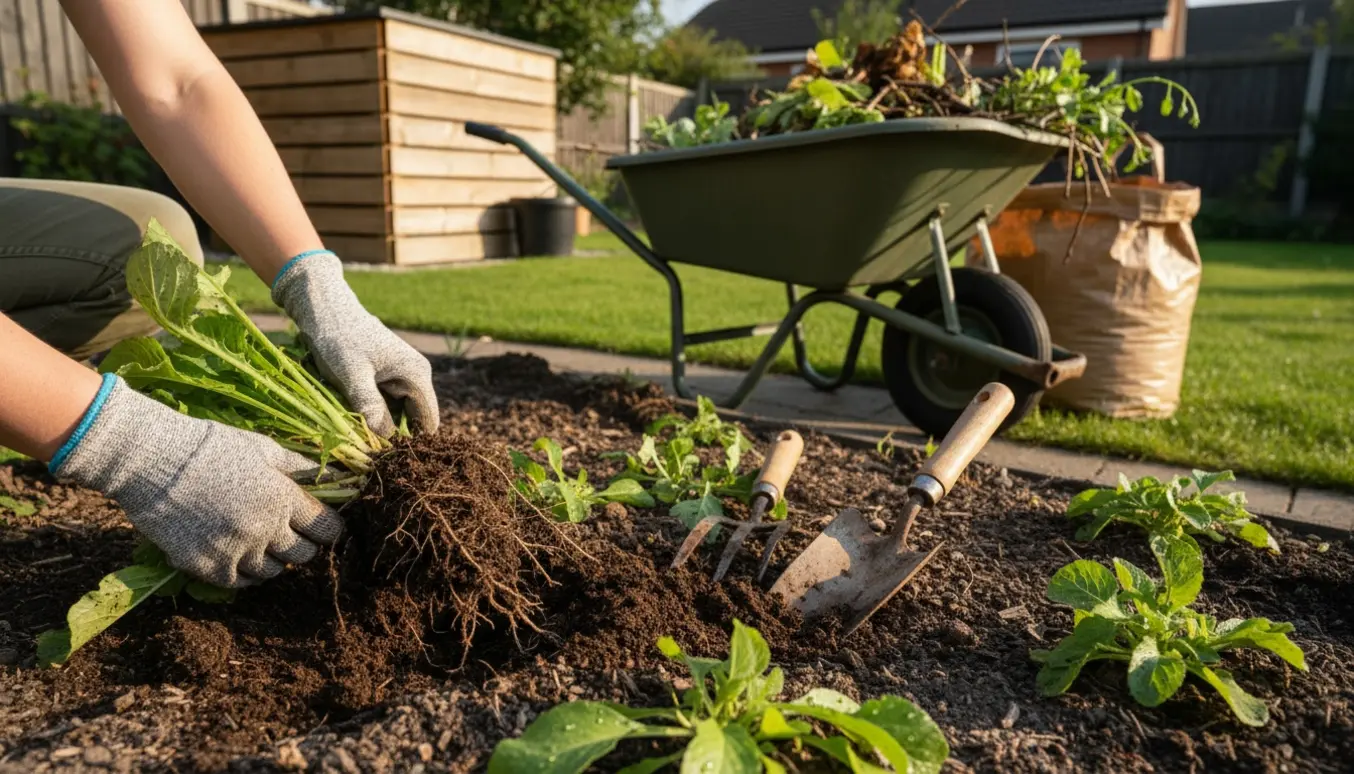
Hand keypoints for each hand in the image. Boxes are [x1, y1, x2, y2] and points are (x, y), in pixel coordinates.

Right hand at [51, 376, 343, 587]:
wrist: (152, 460)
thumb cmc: (211, 446)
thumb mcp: (263, 448)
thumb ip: (300, 467)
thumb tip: (334, 474)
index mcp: (284, 498)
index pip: (326, 529)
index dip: (329, 530)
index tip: (325, 527)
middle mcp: (266, 530)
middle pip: (303, 555)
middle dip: (304, 546)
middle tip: (294, 536)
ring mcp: (236, 551)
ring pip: (273, 572)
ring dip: (275, 560)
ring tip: (264, 545)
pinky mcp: (207, 566)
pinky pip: (240, 582)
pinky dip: (246, 573)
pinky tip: (242, 557)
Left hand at [272, 252, 438, 437]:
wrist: (325, 309)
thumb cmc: (338, 338)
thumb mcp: (352, 375)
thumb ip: (370, 407)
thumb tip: (383, 441)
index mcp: (417, 375)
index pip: (428, 423)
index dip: (411, 444)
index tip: (386, 460)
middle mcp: (417, 376)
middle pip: (415, 421)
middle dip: (395, 438)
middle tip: (367, 453)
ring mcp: (404, 376)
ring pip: (400, 414)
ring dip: (382, 427)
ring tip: (360, 437)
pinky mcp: (389, 376)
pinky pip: (389, 404)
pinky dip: (375, 415)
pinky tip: (356, 420)